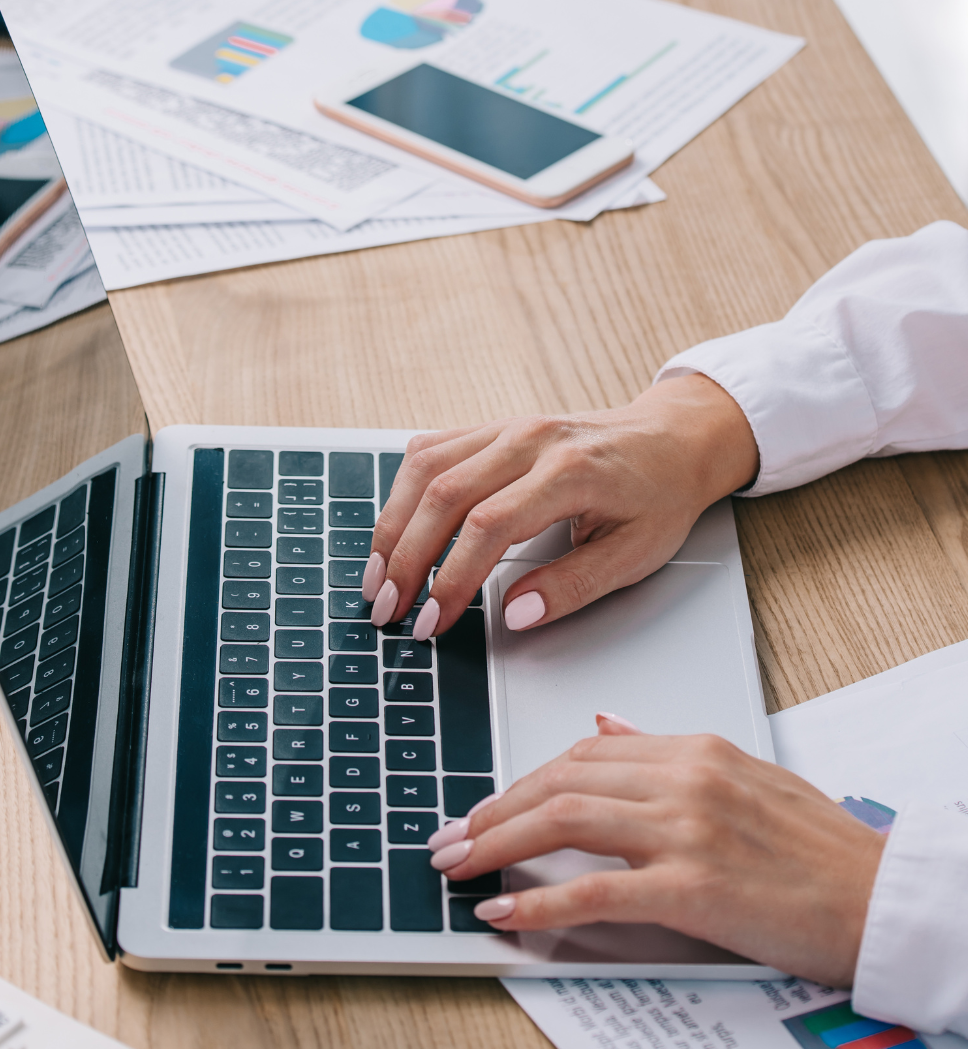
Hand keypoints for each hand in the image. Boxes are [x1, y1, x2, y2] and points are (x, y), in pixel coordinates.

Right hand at [361, 373, 758, 640]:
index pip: (488, 526)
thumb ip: (574, 586)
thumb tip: (516, 614)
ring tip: (377, 576)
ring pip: (424, 468)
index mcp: (569, 471)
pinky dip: (402, 492)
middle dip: (405, 558)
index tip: (431, 621)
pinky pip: (430, 450)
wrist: (671, 440)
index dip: (450, 579)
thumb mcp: (636, 554)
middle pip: (442, 494)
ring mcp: (506, 427)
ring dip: (392, 525)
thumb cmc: (657, 496)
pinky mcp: (491, 427)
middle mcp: (529, 440)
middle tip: (387, 610)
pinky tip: (394, 530)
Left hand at [426, 717, 885, 985]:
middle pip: (561, 780)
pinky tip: (505, 911)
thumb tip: (607, 724)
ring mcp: (687, 830)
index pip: (584, 751)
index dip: (525, 779)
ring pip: (564, 820)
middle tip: (452, 836)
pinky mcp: (694, 888)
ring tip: (459, 865)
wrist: (882, 896)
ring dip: (497, 844)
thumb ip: (666, 750)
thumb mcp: (742, 775)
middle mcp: (684, 779)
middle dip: (494, 809)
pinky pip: (596, 891)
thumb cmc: (819, 846)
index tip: (489, 804)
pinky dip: (540, 903)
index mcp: (694, 750)